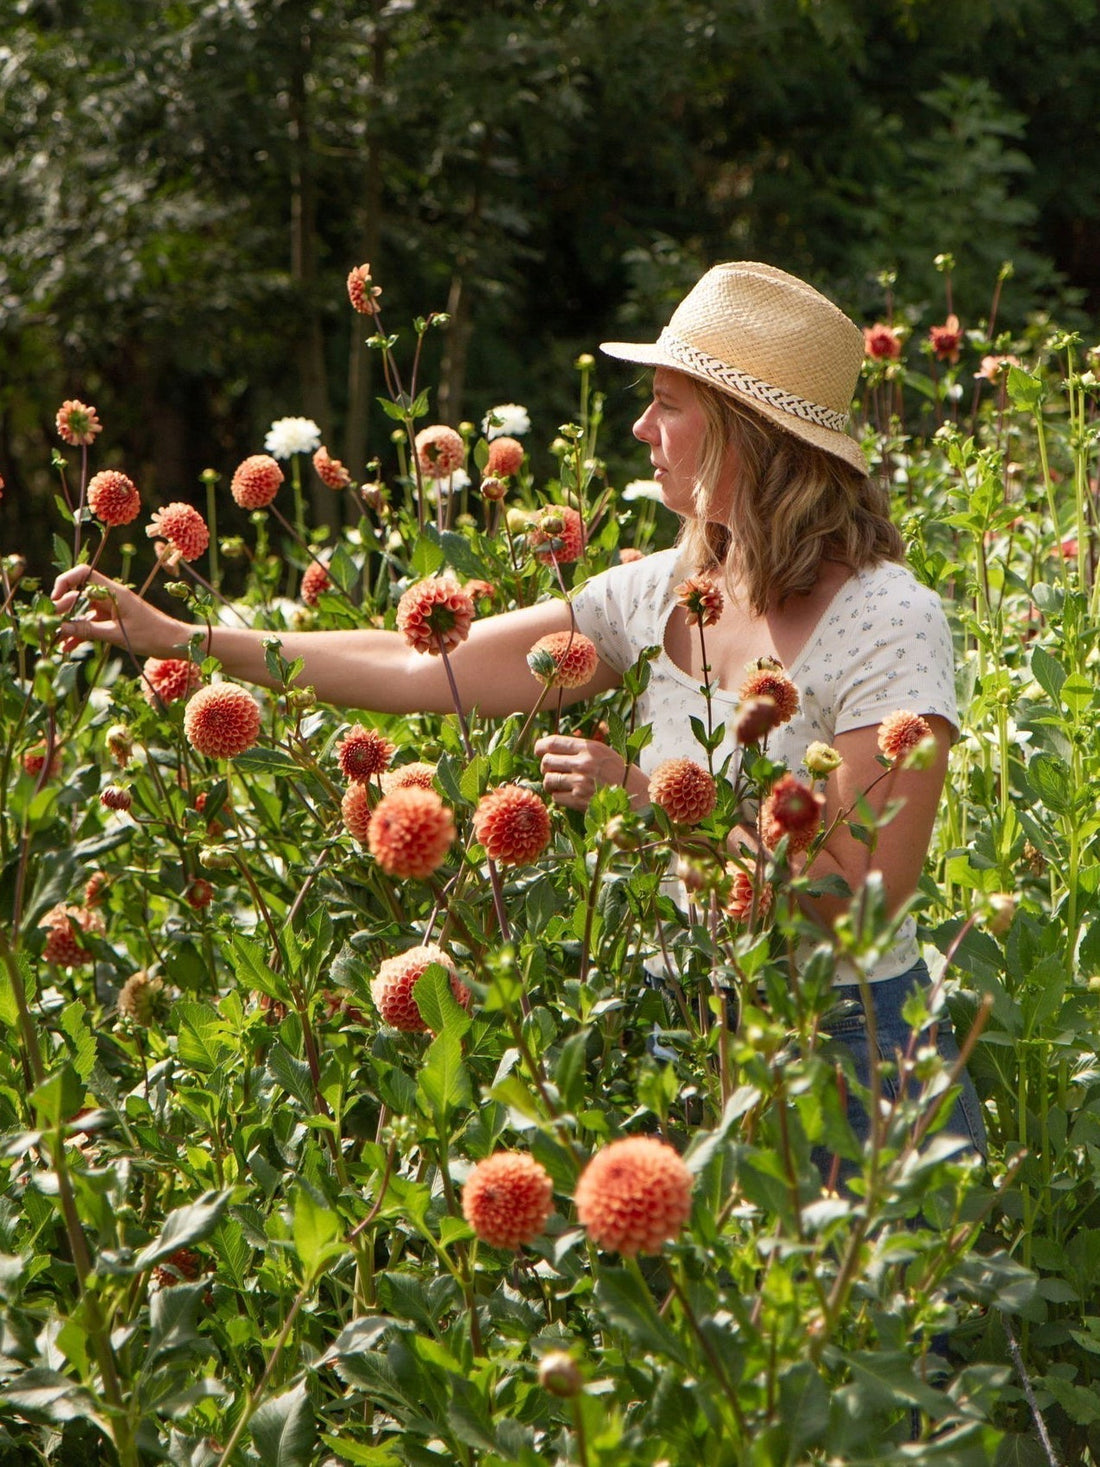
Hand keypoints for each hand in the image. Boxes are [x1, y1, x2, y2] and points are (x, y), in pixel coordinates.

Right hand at [51, 565, 190, 659]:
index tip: (55, 600)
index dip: (65, 582)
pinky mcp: (114, 620)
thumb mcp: (118, 635)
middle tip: (52, 624)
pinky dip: (80, 632)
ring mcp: (112, 608)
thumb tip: (61, 627)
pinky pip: (92, 623)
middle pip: (79, 593)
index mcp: (114, 592)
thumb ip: (89, 630)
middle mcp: (111, 596)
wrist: (175, 643)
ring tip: (55, 639)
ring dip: (69, 623)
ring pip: (83, 610)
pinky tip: (68, 646)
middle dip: (63, 607)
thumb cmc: (152, 636)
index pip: (83, 574)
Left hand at [535, 733, 632, 810]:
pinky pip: (556, 797)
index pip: (553, 742)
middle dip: (546, 767)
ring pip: (549, 780)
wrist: (642, 800)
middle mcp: (584, 763)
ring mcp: (581, 782)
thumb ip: (584, 751)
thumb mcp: (607, 755)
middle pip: (546, 761)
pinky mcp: (580, 800)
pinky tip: (570, 797)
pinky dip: (559, 798)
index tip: (539, 751)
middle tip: (553, 771)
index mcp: (591, 747)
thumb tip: (554, 749)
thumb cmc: (625, 776)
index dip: (541, 746)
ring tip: (560, 785)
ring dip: (551, 784)